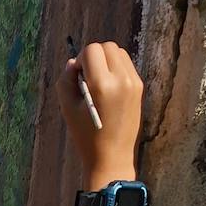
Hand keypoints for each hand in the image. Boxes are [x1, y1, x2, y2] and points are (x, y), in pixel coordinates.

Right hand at [57, 41, 143, 178]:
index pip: (92, 50)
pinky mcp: (139, 88)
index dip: (80, 60)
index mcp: (102, 85)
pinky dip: (115, 69)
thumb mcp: (68, 109)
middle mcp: (121, 80)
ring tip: (97, 82)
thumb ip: (66, 81)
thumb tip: (72, 62)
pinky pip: (126, 65)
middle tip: (86, 78)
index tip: (76, 77)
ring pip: (118, 52)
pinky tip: (108, 88)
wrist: (112, 158)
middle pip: (106, 47)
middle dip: (93, 57)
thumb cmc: (86, 137)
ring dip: (105, 60)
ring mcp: (133, 83)